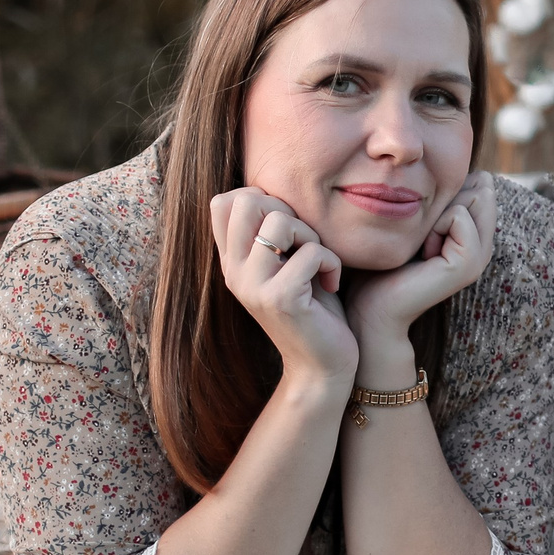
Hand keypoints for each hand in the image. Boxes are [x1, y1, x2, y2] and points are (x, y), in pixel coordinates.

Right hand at [210, 188, 354, 386]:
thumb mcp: (285, 264)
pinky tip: (330, 285)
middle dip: (288, 211)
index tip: (286, 229)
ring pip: (281, 221)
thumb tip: (269, 189)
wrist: (320, 365)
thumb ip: (271, 233)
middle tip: (304, 242)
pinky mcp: (280, 299)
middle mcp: (232, 271)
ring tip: (318, 264)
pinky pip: (312, 253)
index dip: (260, 198)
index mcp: (231, 260)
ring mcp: (252, 285)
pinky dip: (332, 263)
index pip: (221, 201)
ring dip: (313, 237)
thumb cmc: (312, 306)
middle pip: (248, 200)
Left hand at [344, 173, 497, 360]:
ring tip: (423, 245)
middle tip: (423, 236)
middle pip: (482, 188)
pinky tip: (424, 254)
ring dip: (439, 213)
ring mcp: (480, 257)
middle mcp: (484, 245)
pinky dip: (435, 226)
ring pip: (474, 197)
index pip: (482, 184)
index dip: (449, 192)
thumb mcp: (418, 221)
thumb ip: (442, 199)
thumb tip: (471, 171)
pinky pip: (459, 216)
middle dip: (446, 200)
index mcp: (475, 235)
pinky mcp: (469, 264)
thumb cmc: (383, 263)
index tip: (424, 225)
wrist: (371, 307)